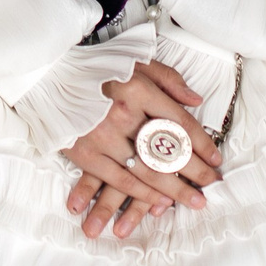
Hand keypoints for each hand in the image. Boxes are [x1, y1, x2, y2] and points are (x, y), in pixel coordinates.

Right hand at [65, 59, 222, 239]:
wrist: (49, 77)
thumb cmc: (97, 69)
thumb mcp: (136, 62)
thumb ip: (168, 79)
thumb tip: (196, 100)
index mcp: (140, 89)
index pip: (180, 123)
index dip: (203, 145)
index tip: (215, 160)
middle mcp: (124, 114)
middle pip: (168, 151)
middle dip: (195, 173)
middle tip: (211, 187)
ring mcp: (103, 136)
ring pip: (147, 171)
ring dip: (174, 190)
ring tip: (193, 202)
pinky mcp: (86, 154)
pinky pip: (120, 180)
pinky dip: (142, 194)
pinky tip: (158, 202)